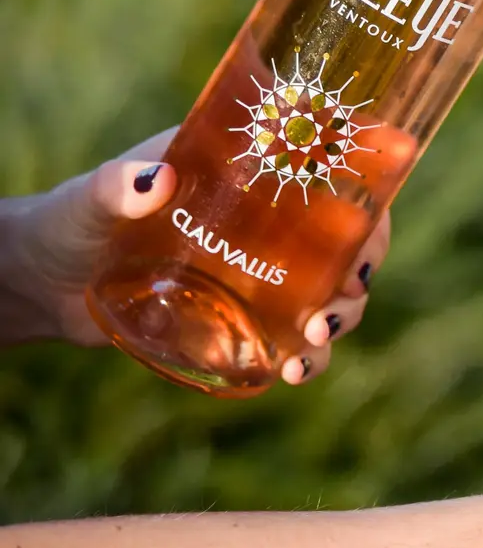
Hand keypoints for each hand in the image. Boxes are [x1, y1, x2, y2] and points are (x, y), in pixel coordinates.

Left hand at [0, 128, 388, 383]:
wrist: (42, 283)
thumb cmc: (69, 221)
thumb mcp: (92, 200)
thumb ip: (116, 187)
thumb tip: (153, 182)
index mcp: (250, 175)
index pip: (329, 178)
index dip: (367, 200)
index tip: (375, 226)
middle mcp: (268, 225)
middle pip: (345, 242)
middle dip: (360, 272)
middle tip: (344, 299)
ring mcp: (259, 275)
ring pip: (328, 294)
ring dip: (340, 320)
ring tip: (314, 347)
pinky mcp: (241, 319)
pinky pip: (292, 336)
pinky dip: (306, 355)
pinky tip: (293, 371)